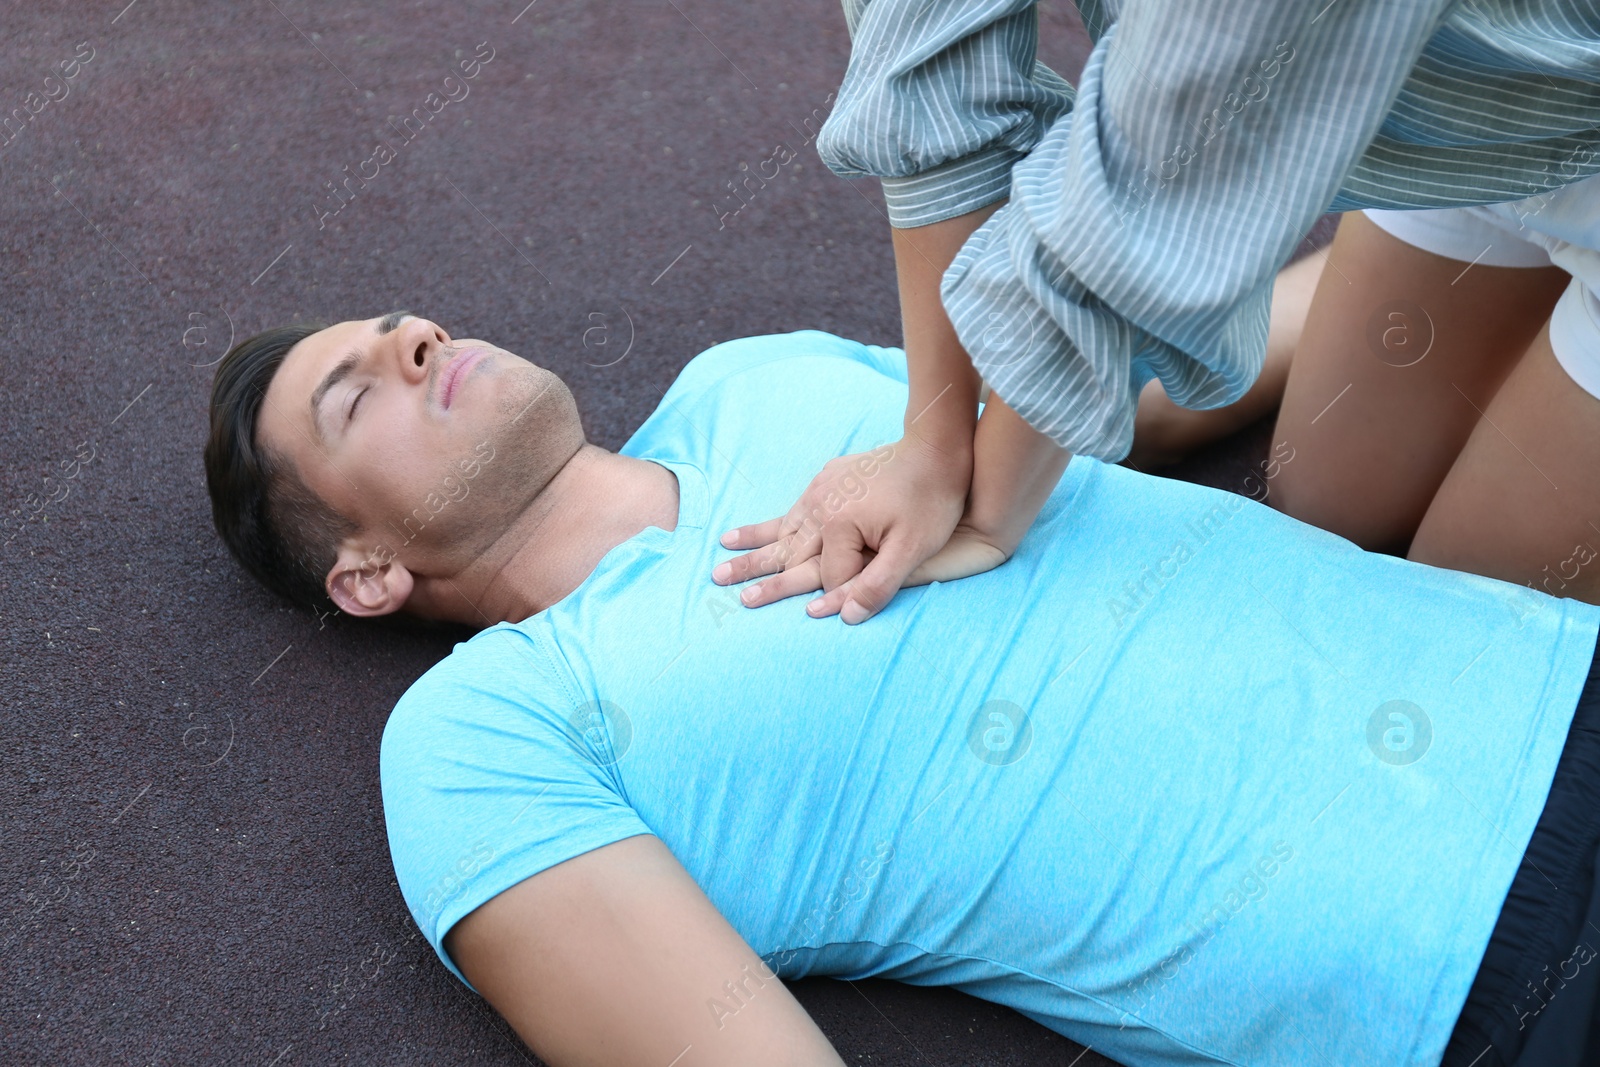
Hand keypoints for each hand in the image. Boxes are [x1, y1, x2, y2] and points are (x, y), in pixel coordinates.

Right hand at [711, 433, 971, 623]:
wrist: (937, 448)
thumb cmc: (931, 501)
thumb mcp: (913, 549)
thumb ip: (878, 585)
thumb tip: (846, 617)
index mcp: (840, 526)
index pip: (830, 577)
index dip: (841, 595)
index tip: (843, 609)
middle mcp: (821, 508)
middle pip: (788, 554)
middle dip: (753, 574)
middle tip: (718, 584)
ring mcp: (820, 493)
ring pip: (782, 532)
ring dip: (752, 550)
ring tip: (721, 561)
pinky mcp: (825, 482)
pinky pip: (791, 511)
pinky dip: (768, 526)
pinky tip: (746, 531)